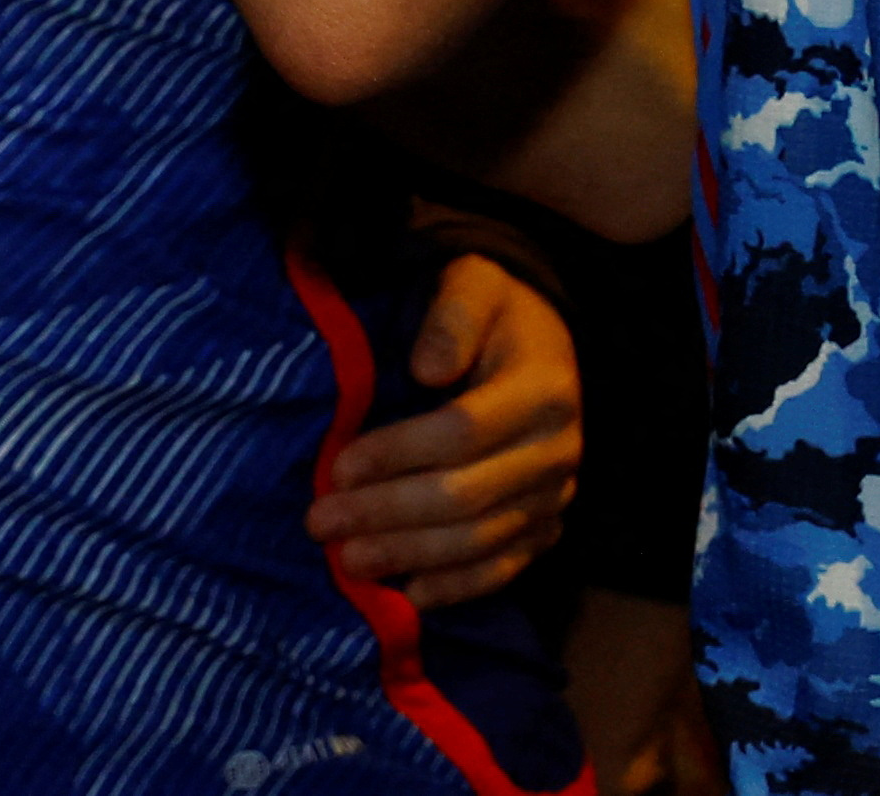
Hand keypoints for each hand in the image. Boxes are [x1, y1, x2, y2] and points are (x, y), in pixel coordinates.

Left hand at [309, 254, 582, 609]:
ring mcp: (555, 495)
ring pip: (479, 540)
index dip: (397, 453)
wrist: (540, 344)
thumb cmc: (494, 314)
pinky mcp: (546, 527)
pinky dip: (457, 587)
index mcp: (543, 389)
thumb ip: (452, 317)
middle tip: (320, 521)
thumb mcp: (474, 286)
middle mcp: (559, 449)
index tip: (337, 467)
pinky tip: (408, 592)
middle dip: (387, 513)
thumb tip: (427, 369)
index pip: (463, 431)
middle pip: (466, 496)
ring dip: (409, 555)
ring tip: (347, 559)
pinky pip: (504, 568)